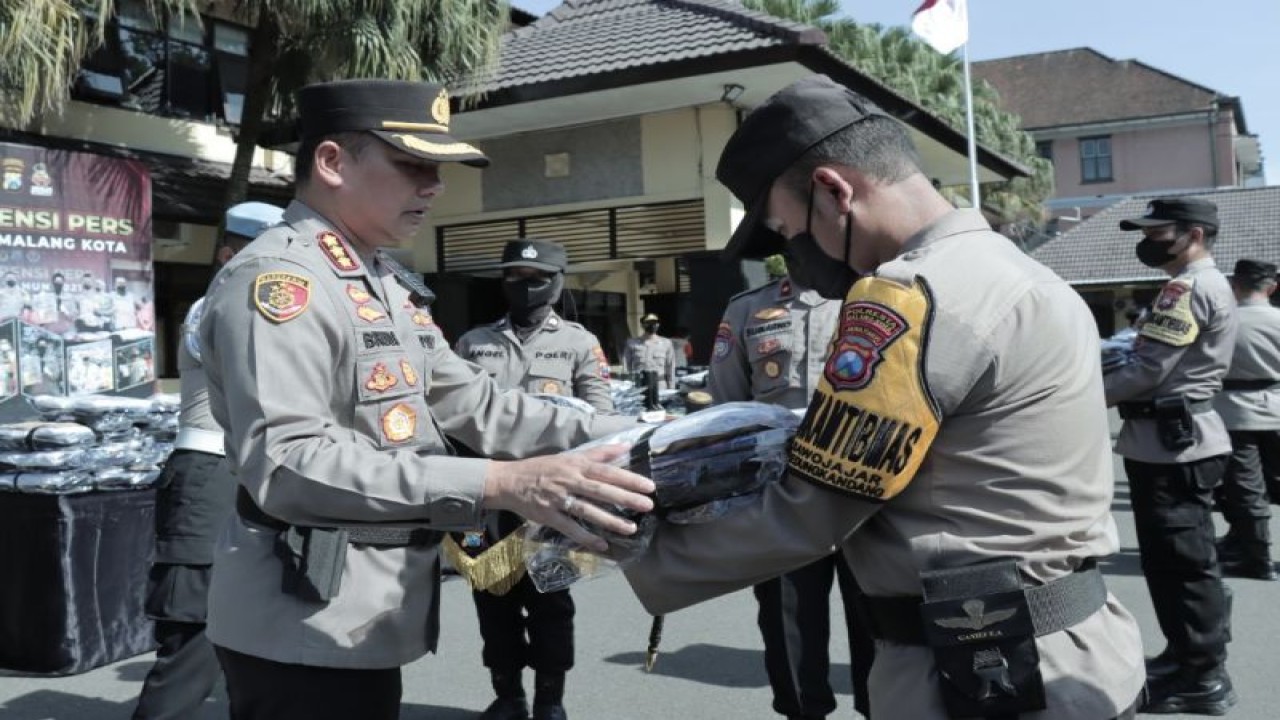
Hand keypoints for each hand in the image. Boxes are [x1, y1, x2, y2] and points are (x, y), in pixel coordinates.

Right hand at [483, 444, 654, 551]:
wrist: (508, 481)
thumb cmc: (542, 468)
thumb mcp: (569, 456)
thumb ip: (598, 453)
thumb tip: (624, 446)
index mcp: (575, 465)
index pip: (606, 471)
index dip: (628, 478)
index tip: (649, 486)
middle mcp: (569, 481)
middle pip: (601, 490)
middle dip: (626, 498)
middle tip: (648, 505)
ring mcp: (558, 499)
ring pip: (588, 511)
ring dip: (610, 520)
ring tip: (631, 528)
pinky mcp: (548, 516)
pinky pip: (570, 528)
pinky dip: (586, 537)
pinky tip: (602, 545)